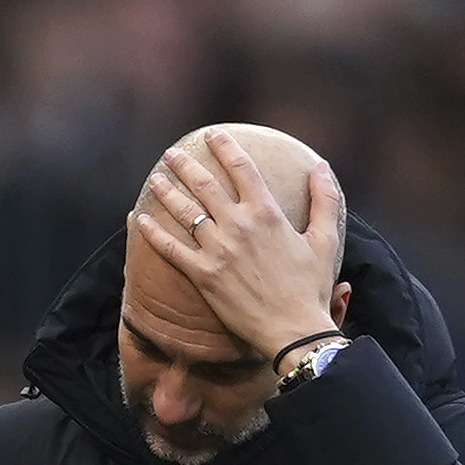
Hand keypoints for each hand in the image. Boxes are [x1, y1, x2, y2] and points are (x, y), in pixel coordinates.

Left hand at [134, 128, 344, 365]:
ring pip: (184, 212)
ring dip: (167, 192)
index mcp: (266, 213)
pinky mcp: (203, 275)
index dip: (224, 147)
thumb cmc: (311, 287)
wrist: (293, 329)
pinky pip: (171, 249)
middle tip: (170, 155)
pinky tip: (139, 220)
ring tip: (155, 179)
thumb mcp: (325, 239)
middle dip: (185, 165)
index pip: (241, 168)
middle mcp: (238, 225)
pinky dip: (152, 233)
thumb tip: (320, 165)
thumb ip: (324, 199)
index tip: (211, 135)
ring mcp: (217, 250)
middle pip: (204, 185)